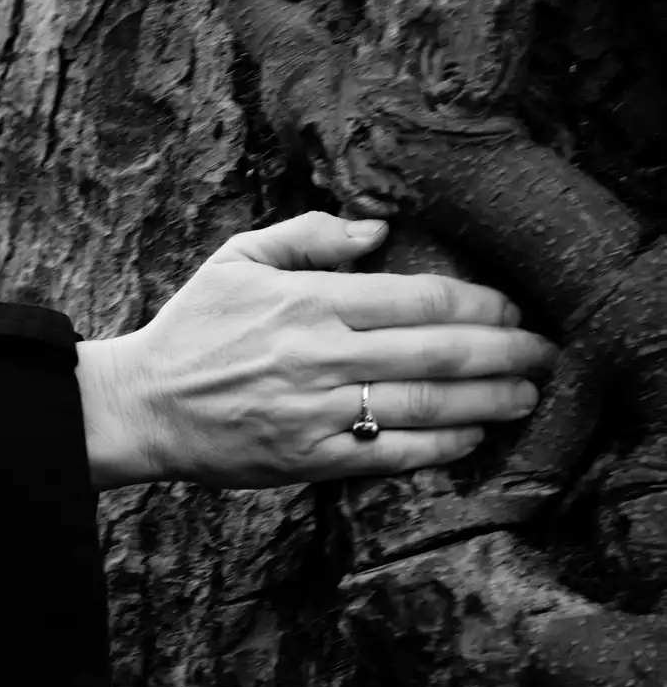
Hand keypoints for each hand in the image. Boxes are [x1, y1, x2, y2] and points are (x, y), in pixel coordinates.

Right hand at [76, 212, 558, 489]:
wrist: (143, 405)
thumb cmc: (192, 328)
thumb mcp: (236, 258)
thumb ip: (307, 235)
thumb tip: (378, 228)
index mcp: (307, 300)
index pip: (418, 297)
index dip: (478, 301)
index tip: (508, 306)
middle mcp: (319, 354)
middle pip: (438, 351)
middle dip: (505, 350)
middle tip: (543, 351)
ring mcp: (316, 411)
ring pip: (426, 405)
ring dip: (489, 399)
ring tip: (526, 394)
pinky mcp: (311, 458)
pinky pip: (392, 453)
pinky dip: (442, 445)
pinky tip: (472, 435)